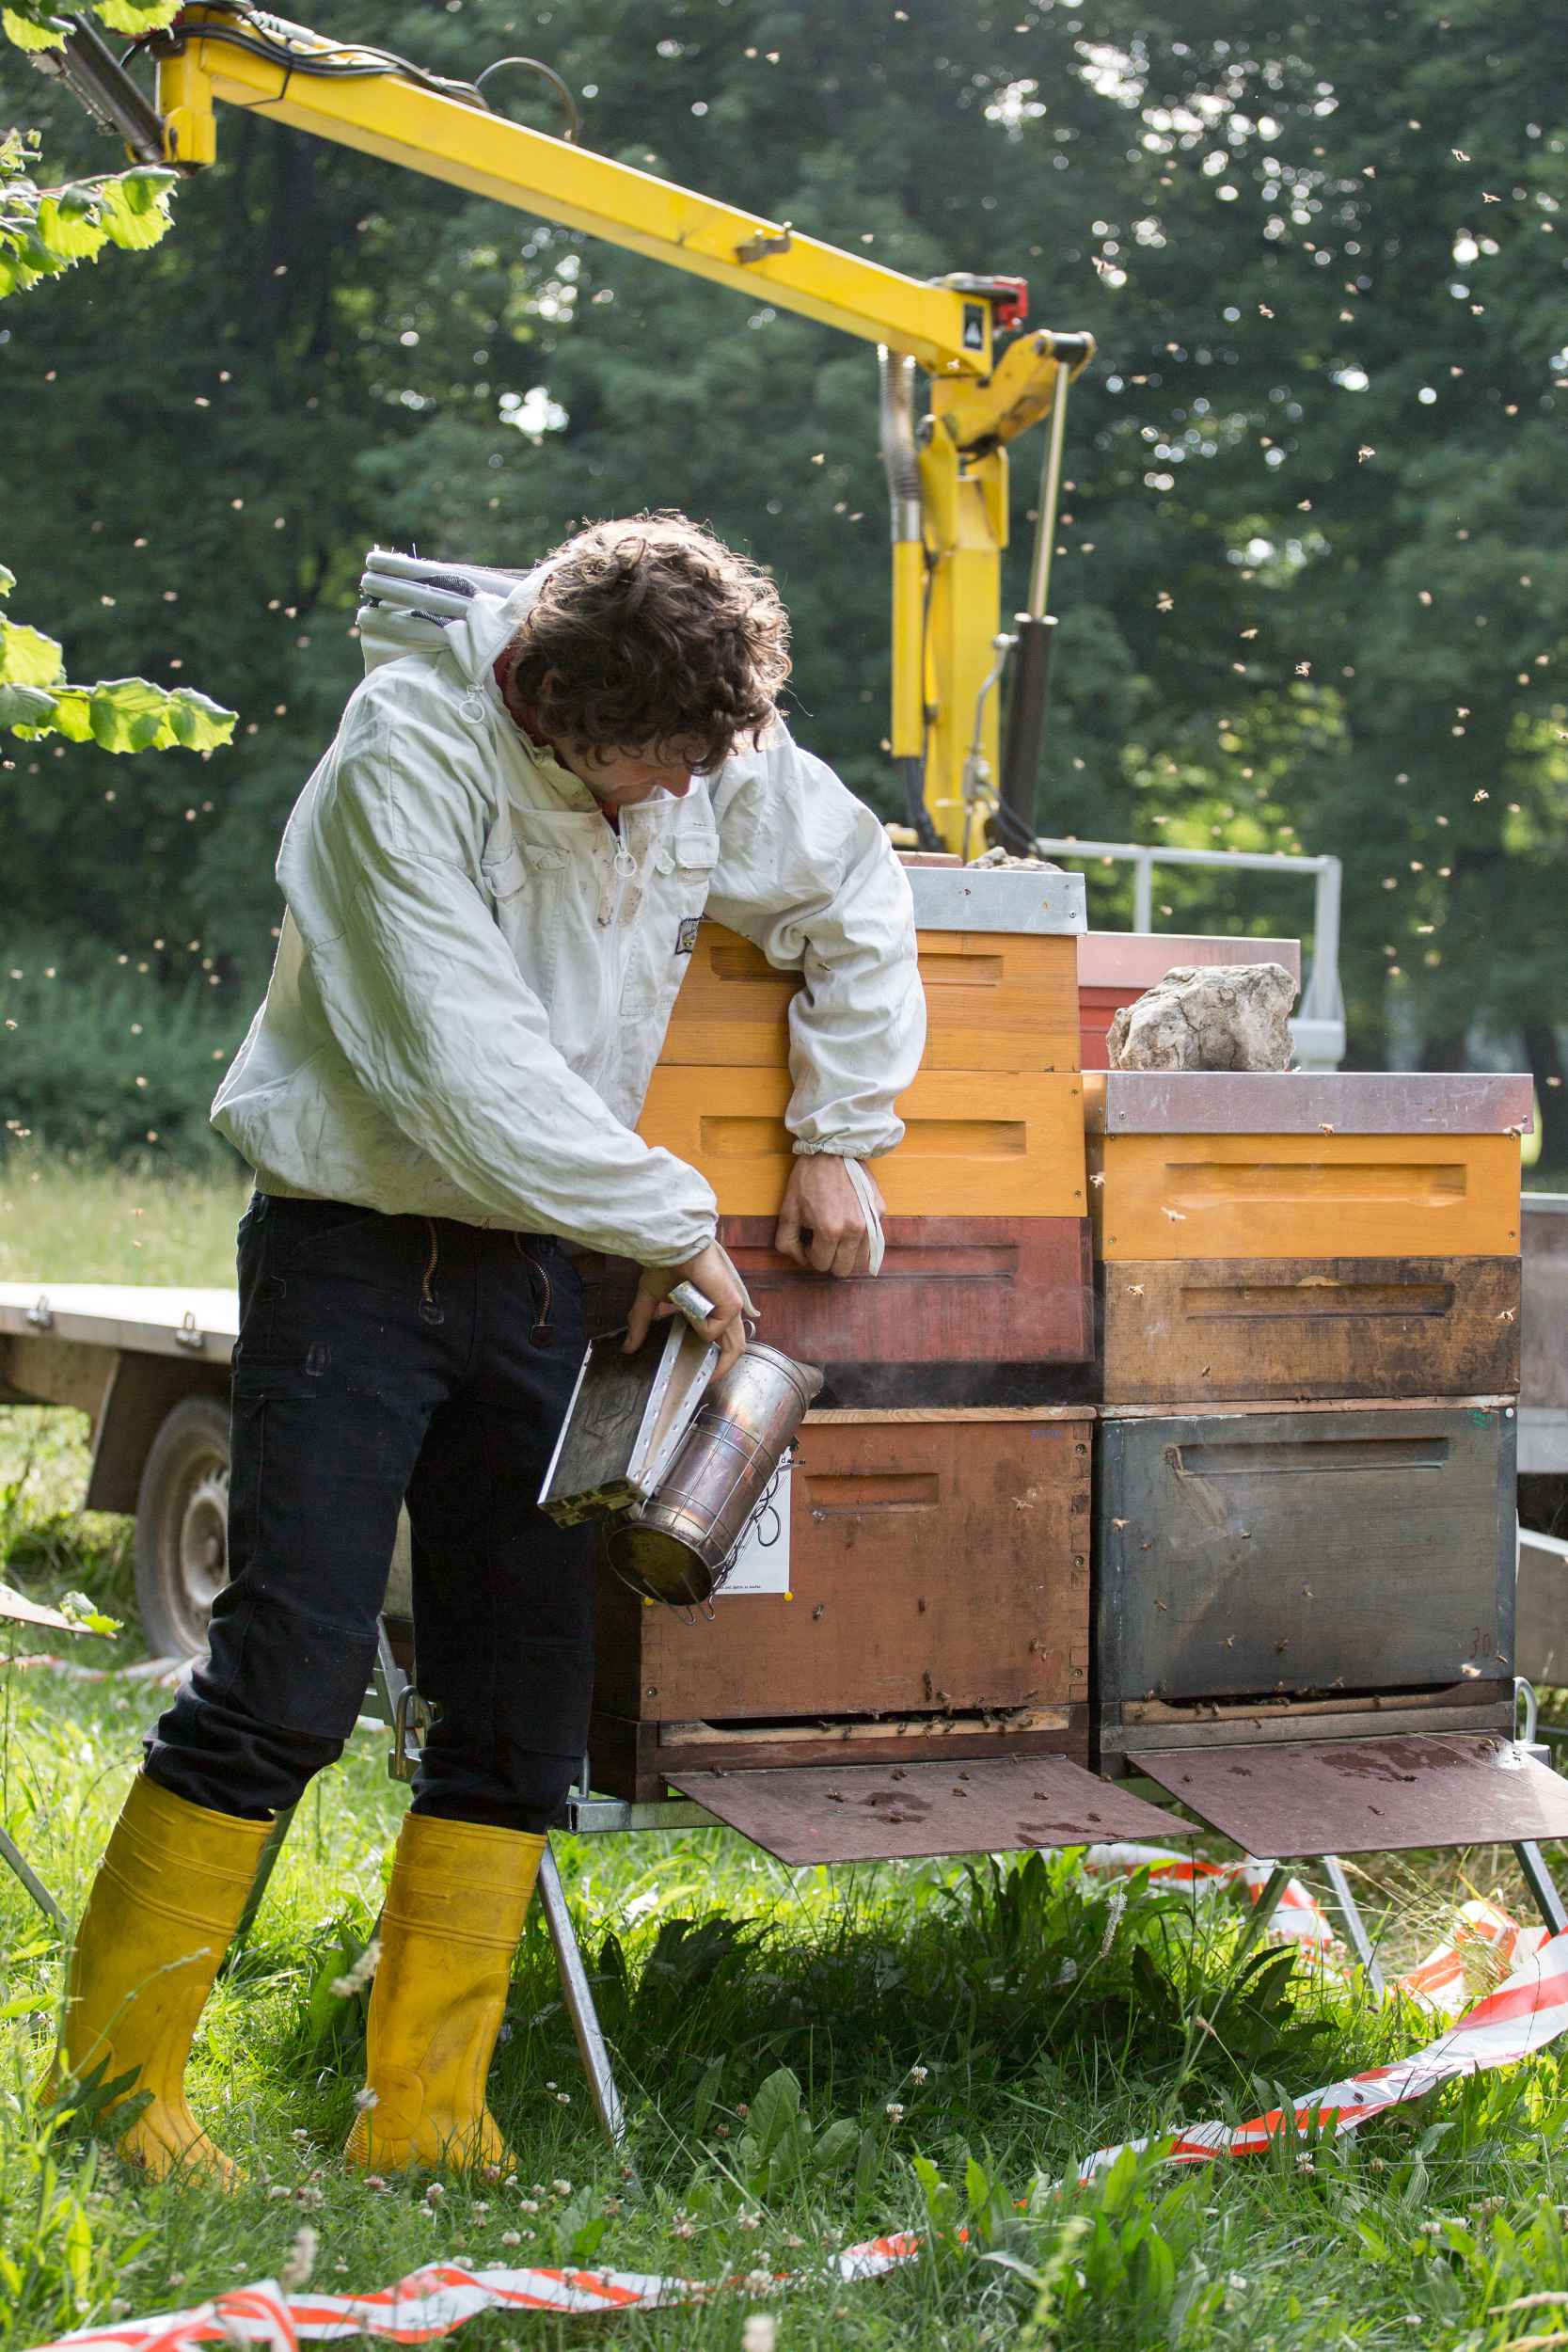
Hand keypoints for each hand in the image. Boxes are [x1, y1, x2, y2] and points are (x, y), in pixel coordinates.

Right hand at [625, 1240, 750, 1377]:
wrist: (673, 1247)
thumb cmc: (667, 1265)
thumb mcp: (650, 1299)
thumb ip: (641, 1323)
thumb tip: (627, 1348)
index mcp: (711, 1308)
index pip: (723, 1339)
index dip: (716, 1358)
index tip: (699, 1373)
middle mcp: (724, 1309)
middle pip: (736, 1347)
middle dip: (722, 1367)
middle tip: (704, 1381)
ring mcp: (730, 1308)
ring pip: (733, 1345)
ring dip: (706, 1344)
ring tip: (691, 1340)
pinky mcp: (732, 1305)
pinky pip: (713, 1330)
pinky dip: (697, 1323)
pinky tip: (688, 1303)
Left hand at [774, 1155, 882, 1276]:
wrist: (833, 1149)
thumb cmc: (807, 1178)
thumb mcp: (788, 1210)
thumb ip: (787, 1242)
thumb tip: (800, 1260)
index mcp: (829, 1231)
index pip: (821, 1265)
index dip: (812, 1255)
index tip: (810, 1240)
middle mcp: (854, 1231)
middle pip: (844, 1269)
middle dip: (831, 1259)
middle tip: (823, 1241)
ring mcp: (871, 1221)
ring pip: (862, 1258)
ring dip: (849, 1252)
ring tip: (838, 1233)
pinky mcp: (881, 1211)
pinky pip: (872, 1237)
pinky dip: (861, 1235)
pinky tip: (850, 1218)